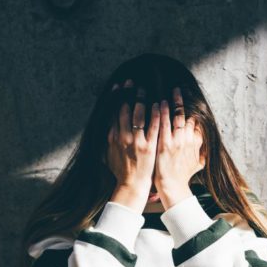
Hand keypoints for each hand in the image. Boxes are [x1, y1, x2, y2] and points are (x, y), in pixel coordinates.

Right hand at [104, 78, 160, 211]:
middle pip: (124, 110)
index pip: (113, 113)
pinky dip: (155, 114)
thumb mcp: (109, 154)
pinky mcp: (148, 147)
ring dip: (141, 100)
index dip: (115, 98)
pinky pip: (153, 127)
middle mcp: (123, 137)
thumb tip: (108, 127)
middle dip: (127, 94)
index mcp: (113, 137)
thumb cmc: (121, 170)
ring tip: (144, 89)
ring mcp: (136, 141)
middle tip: (131, 82)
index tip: (118, 87)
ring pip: (138, 116)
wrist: (131, 185)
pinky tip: (158, 105)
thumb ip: (109, 139)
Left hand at [153, 86, 204, 207]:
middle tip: (179, 88)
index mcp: (195, 141)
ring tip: (169, 92)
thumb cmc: (183, 175)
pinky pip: (163, 124)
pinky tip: (160, 103)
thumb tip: (205, 140)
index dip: (192, 107)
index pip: (195, 120)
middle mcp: (187, 139)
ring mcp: (175, 141)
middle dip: (182, 100)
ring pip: (175, 117)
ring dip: (173, 103)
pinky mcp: (164, 144)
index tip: (189, 96)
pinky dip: (162, 113)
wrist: (171, 186)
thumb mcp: (199, 162)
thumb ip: (202, 149)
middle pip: (186, 115)